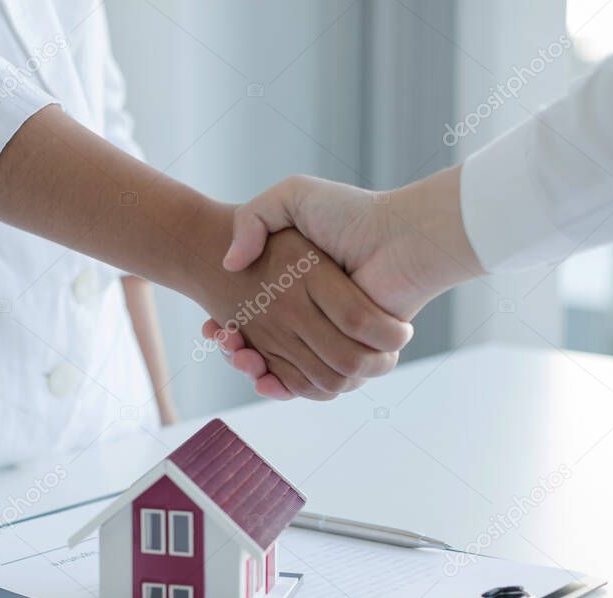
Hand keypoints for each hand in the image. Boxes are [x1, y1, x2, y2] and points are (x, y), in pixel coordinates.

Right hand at [191, 224, 412, 400]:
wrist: (400, 237)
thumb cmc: (350, 214)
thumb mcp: (291, 197)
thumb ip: (253, 218)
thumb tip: (231, 264)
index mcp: (296, 286)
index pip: (250, 318)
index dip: (226, 329)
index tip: (212, 328)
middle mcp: (310, 315)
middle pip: (260, 349)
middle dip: (236, 352)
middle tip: (226, 342)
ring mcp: (328, 337)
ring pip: (278, 370)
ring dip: (252, 368)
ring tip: (240, 354)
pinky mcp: (347, 355)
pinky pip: (308, 383)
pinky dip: (280, 385)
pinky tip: (261, 373)